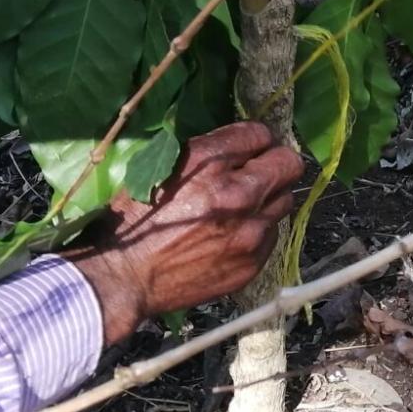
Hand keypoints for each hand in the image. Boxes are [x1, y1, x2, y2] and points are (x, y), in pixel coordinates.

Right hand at [69, 122, 303, 344]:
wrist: (123, 277)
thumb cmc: (133, 219)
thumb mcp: (160, 168)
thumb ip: (206, 153)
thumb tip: (240, 145)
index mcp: (208, 162)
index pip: (260, 134)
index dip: (256, 140)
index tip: (249, 149)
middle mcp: (237, 193)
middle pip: (288, 164)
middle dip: (275, 163)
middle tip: (258, 172)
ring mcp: (250, 231)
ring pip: (285, 200)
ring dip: (268, 198)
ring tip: (243, 207)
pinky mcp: (252, 261)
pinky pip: (273, 234)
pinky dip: (259, 229)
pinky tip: (234, 234)